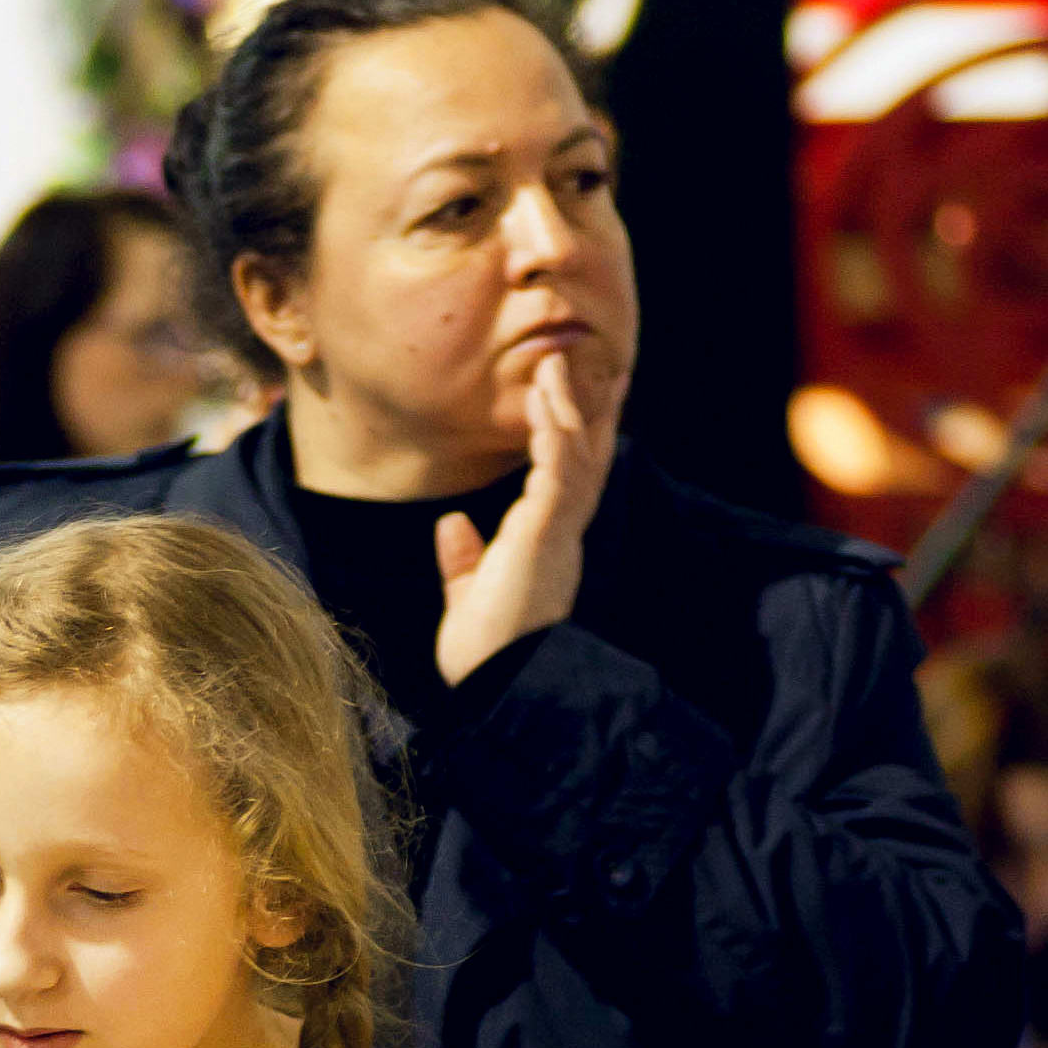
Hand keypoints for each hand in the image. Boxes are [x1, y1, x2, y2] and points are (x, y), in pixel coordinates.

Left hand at [433, 351, 617, 685]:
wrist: (492, 683)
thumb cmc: (485, 651)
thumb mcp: (470, 592)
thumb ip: (465, 558)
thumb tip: (453, 523)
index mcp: (547, 545)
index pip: (570, 479)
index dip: (579, 437)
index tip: (581, 398)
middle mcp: (562, 534)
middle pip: (588, 458)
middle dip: (591, 409)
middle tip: (595, 365)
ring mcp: (559, 533)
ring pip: (576, 457)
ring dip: (567, 408)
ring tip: (555, 364)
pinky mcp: (546, 536)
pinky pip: (558, 474)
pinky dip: (553, 437)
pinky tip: (545, 405)